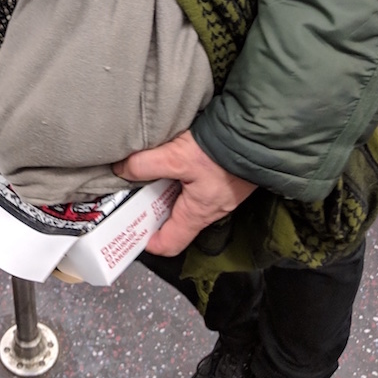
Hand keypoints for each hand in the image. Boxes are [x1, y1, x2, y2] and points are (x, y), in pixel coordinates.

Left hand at [113, 131, 256, 255]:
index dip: (148, 242)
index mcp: (197, 214)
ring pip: (184, 200)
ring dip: (165, 190)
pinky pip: (196, 185)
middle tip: (131, 194)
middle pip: (174, 220)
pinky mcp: (223, 177)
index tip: (130, 231)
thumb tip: (121, 170)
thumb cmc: (221, 153)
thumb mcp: (176, 158)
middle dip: (151, 210)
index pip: (170, 244)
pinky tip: (170, 159)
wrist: (256, 133)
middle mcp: (209, 209)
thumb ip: (145, 165)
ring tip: (147, 173)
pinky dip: (179, 177)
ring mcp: (218, 194)